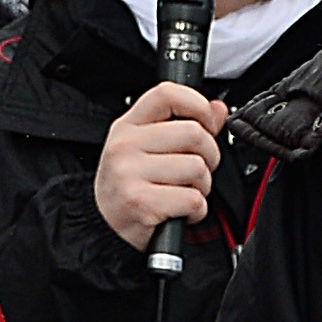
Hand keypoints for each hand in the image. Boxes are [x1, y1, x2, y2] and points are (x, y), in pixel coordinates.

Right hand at [95, 81, 227, 245]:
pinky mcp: (140, 202)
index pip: (167, 94)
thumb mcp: (147, 150)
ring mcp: (128, 173)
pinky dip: (197, 211)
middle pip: (194, 134)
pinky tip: (180, 211)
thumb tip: (218, 108)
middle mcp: (124, 146)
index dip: (198, 105)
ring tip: (183, 192)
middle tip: (195, 171)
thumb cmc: (131, 186)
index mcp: (127, 127)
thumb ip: (184, 125)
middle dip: (209, 157)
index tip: (206, 123)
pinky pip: (193, 199)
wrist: (103, 227)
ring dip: (202, 186)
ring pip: (197, 168)